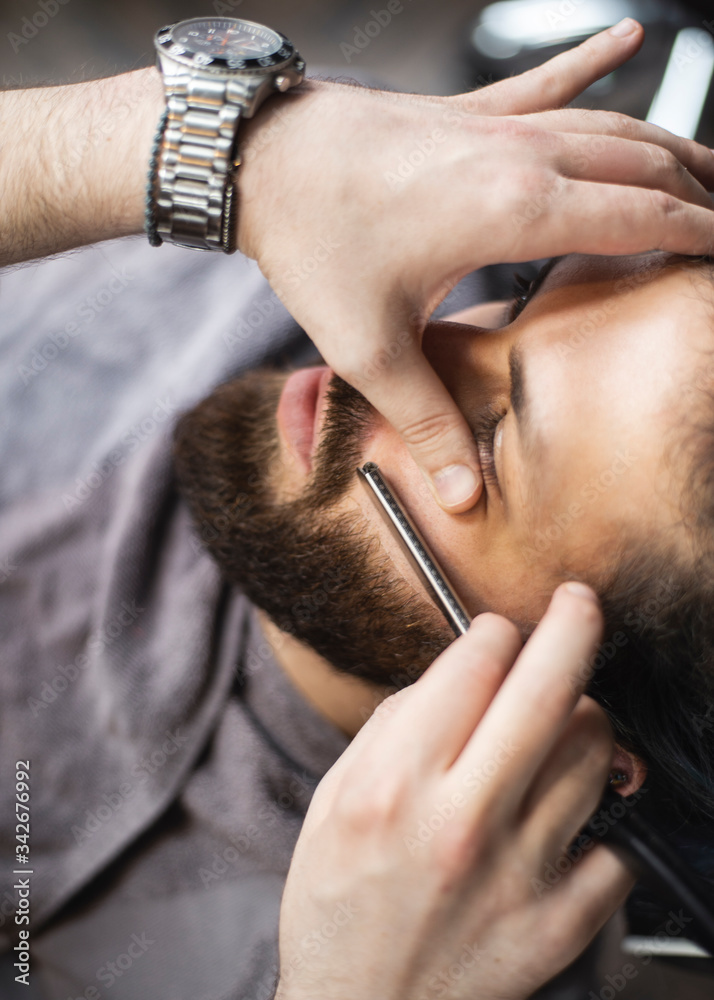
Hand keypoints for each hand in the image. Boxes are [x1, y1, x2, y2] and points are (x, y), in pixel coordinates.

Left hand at [237, 20, 713, 512]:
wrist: (258, 159)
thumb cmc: (312, 240)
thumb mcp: (369, 348)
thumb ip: (426, 419)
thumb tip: (464, 492)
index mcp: (516, 210)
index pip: (642, 217)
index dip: (699, 235)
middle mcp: (522, 155)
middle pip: (643, 165)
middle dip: (697, 192)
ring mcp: (497, 123)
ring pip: (611, 123)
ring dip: (666, 143)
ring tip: (705, 165)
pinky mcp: (467, 112)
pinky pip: (548, 78)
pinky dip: (593, 59)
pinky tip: (630, 35)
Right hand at [273, 583, 633, 999]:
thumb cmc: (336, 903)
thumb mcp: (333, 797)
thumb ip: (396, 724)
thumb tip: (461, 671)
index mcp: (396, 783)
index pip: (475, 664)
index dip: (492, 632)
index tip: (497, 633)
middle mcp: (461, 821)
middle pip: (548, 690)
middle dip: (574, 623)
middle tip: (579, 602)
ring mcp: (518, 875)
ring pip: (594, 754)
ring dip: (585, 720)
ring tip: (562, 725)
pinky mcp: (556, 925)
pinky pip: (615, 845)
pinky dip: (598, 819)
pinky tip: (565, 817)